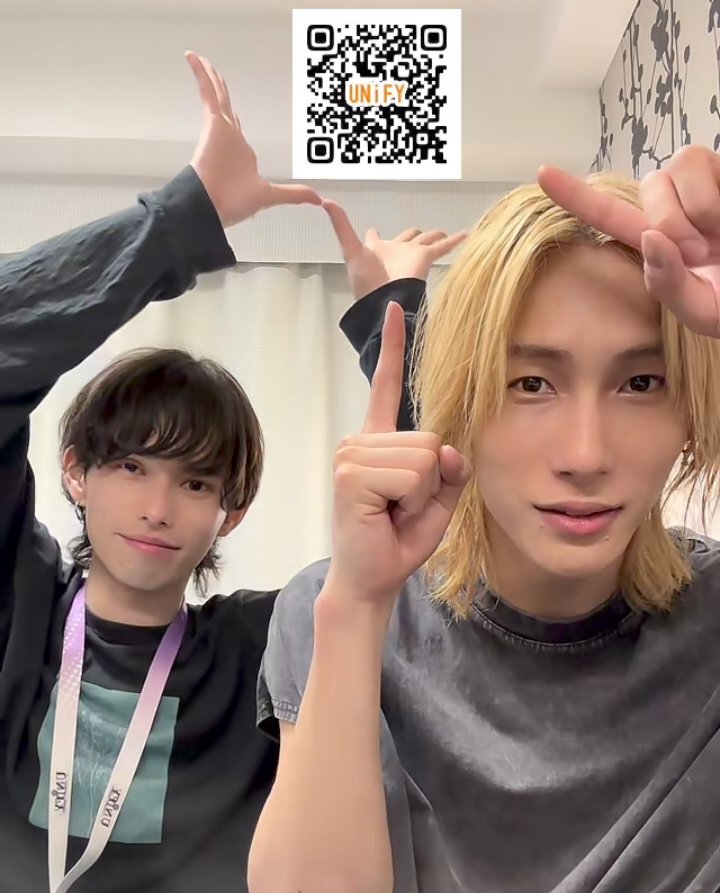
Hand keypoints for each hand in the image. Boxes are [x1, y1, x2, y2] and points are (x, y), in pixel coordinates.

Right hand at [186, 52, 320, 226]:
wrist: (212, 205)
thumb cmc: (231, 203)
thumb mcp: (270, 196)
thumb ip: (294, 194)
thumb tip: (317, 198)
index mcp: (240, 155)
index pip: (236, 130)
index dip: (234, 119)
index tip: (232, 115)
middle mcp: (229, 139)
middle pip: (224, 107)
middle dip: (220, 92)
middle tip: (215, 78)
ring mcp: (220, 129)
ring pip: (216, 95)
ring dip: (210, 78)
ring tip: (203, 63)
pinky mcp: (212, 122)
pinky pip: (207, 91)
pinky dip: (200, 74)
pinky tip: (194, 59)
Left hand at [322, 199, 465, 299]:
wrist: (384, 300)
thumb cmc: (365, 280)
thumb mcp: (349, 249)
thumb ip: (340, 225)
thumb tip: (325, 201)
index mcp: (375, 250)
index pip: (374, 238)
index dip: (374, 235)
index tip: (374, 230)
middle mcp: (395, 251)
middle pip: (407, 237)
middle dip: (413, 234)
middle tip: (420, 232)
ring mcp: (411, 254)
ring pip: (426, 239)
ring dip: (435, 236)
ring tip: (444, 235)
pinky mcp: (425, 258)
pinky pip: (443, 247)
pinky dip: (455, 241)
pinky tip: (467, 235)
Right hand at [328, 302, 469, 606]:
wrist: (372, 578)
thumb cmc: (400, 538)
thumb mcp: (440, 502)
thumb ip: (451, 470)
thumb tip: (448, 448)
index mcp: (379, 441)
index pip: (387, 387)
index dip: (394, 348)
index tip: (396, 308)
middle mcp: (360, 440)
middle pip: (431, 439)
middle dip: (432, 483)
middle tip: (403, 508)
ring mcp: (352, 453)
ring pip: (425, 457)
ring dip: (422, 495)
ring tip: (394, 512)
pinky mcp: (351, 473)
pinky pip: (412, 475)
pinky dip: (413, 502)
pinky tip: (386, 514)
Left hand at [537, 146, 719, 337]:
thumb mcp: (704, 313)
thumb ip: (669, 287)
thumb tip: (651, 239)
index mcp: (664, 243)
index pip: (611, 214)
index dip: (575, 195)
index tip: (541, 173)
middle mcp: (683, 207)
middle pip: (648, 186)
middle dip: (670, 222)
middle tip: (701, 254)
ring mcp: (712, 185)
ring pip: (675, 168)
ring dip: (695, 208)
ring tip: (719, 239)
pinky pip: (708, 164)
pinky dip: (714, 200)